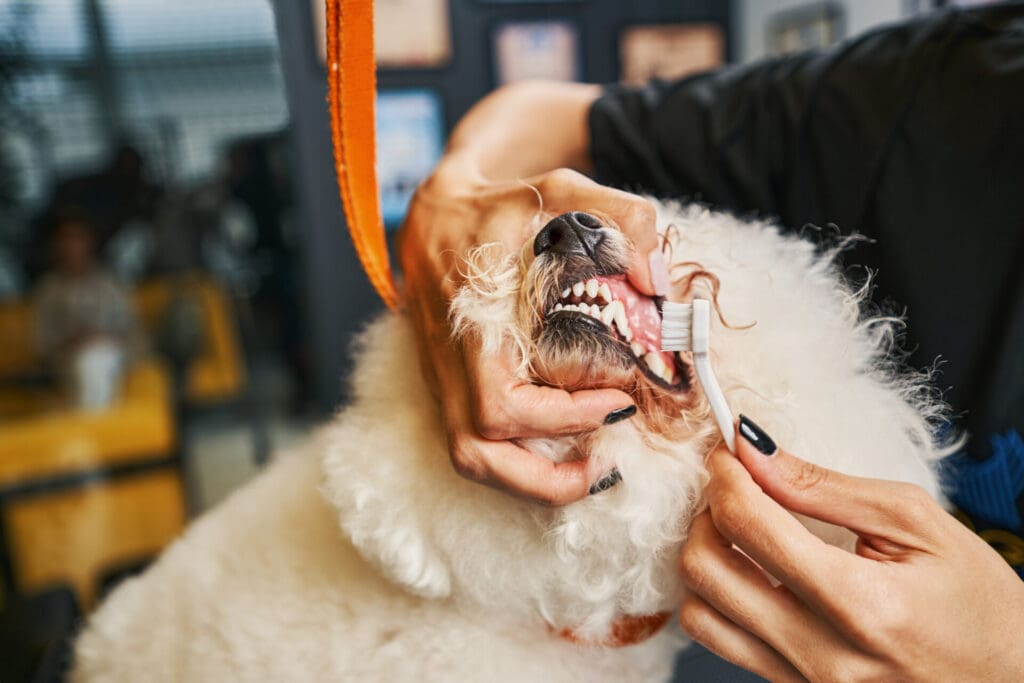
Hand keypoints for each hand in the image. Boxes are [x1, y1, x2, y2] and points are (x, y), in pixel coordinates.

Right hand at [398, 152, 666, 504]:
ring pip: (470, 457)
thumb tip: (656, 279)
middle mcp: (451, 363)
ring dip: (527, 481)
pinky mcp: (448, 386)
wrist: (436, 214)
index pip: (501, 403)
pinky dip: (517, 463)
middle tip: (607, 463)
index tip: (617, 404)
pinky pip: (474, 445)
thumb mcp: (560, 190)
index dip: (561, 418)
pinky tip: (561, 450)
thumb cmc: (499, 206)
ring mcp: (444, 380)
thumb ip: (617, 219)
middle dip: (545, 474)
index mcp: (473, 323)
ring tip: (588, 473)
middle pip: (477, 451)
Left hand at [677, 417, 1023, 681]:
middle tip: (733, 486)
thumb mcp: (916, 523)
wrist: (1009, 681)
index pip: (749, 524)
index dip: (725, 474)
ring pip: (699, 612)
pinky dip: (720, 597)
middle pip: (705, 570)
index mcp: (862, 604)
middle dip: (705, 511)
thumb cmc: (976, 601)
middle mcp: (823, 655)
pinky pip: (723, 641)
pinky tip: (751, 570)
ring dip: (704, 556)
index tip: (727, 451)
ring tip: (740, 529)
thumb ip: (823, 486)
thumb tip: (752, 449)